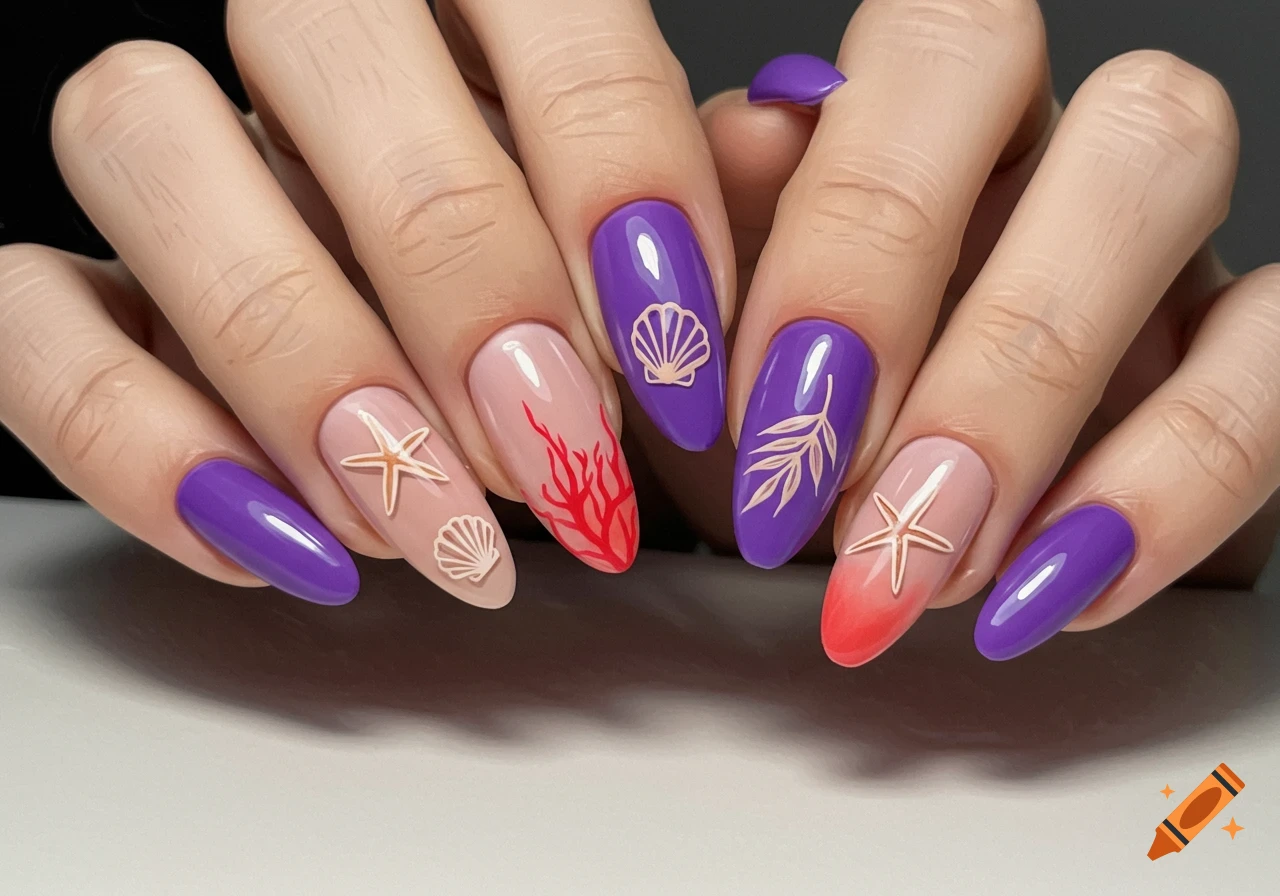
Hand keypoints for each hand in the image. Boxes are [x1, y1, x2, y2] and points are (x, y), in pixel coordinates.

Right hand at [0, 1, 736, 604]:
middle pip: (321, 37)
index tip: (680, 358)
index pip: (542, 3)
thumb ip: (722, 207)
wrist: (456, 409)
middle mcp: (314, 51)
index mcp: (479, 7)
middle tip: (559, 455)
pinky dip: (142, 443)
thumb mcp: (675, 275)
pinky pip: (27, 312)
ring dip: (296, 352)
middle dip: (455, 271)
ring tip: (430, 525)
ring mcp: (180, 155)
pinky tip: (285, 545)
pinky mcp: (74, 283)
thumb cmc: (586, 328)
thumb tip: (780, 138)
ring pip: (142, 134)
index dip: (616, 175)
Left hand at [688, 0, 1277, 662]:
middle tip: (822, 481)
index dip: (831, 238)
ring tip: (928, 556)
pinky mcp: (1236, 342)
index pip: (882, 62)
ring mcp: (1135, 222)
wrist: (876, 540)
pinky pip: (1267, 356)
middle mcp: (1011, 131)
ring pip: (1161, 161)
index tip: (748, 423)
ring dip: (1024, 389)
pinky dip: (1162, 487)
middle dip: (884, 279)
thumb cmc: (784, 431)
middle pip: (999, 59)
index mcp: (873, 110)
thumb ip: (714, 244)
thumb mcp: (713, 360)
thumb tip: (759, 140)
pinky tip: (1041, 587)